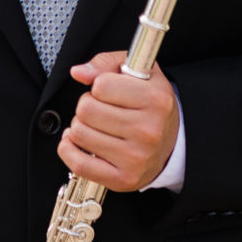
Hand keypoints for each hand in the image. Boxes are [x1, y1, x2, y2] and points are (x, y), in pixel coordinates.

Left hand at [59, 50, 179, 190]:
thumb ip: (106, 63)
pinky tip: (77, 141)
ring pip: (79, 133)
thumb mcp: (138, 72)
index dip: (99, 85)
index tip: (109, 91)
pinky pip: (78, 164)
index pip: (101, 85)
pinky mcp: (123, 179)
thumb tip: (78, 72)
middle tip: (101, 110)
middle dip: (87, 105)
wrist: (173, 144)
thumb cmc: (150, 103)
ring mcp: (136, 157)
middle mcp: (148, 130)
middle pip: (86, 110)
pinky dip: (68, 150)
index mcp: (156, 99)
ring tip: (97, 126)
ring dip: (80, 126)